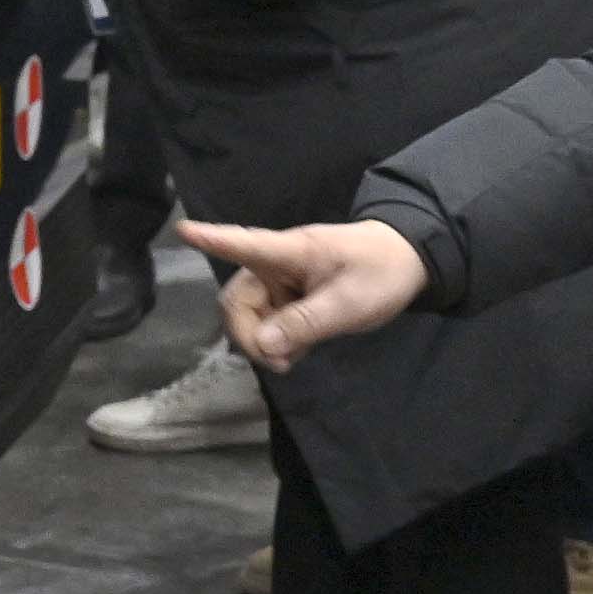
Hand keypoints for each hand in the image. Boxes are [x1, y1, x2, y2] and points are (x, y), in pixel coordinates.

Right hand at [180, 218, 427, 366]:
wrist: (409, 262)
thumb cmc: (381, 271)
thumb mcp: (349, 303)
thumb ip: (306, 323)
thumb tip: (262, 346)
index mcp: (289, 252)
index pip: (245, 244)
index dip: (212, 239)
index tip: (183, 230)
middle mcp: (275, 265)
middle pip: (237, 300)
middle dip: (249, 335)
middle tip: (280, 363)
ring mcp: (280, 283)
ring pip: (249, 317)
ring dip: (264, 342)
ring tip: (295, 357)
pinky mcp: (287, 298)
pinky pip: (267, 323)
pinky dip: (276, 341)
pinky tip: (299, 348)